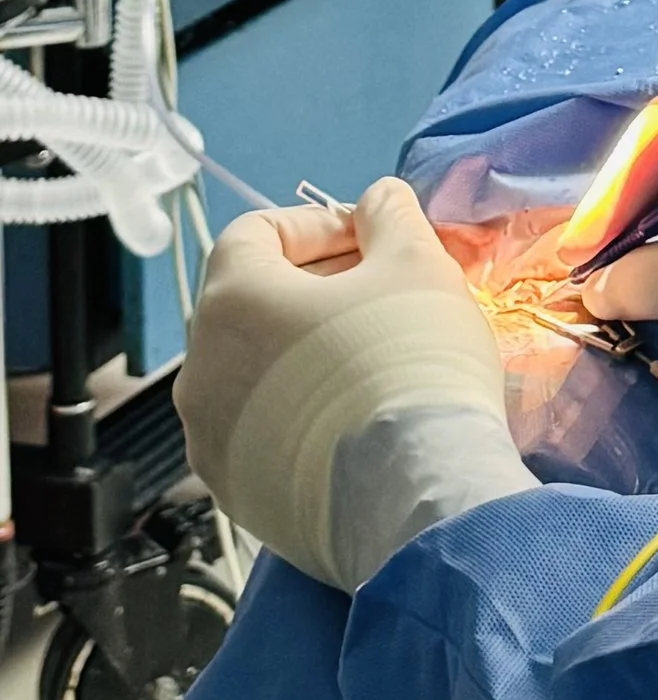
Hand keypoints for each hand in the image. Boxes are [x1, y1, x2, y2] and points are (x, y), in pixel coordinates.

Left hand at [177, 179, 530, 588]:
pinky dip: (304, 416)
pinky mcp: (237, 497)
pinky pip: (264, 436)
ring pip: (255, 374)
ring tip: (377, 362)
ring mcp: (210, 442)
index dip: (317, 225)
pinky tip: (362, 423)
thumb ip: (389, 216)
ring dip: (307, 355)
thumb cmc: (411, 361)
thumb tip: (377, 202)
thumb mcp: (416, 263)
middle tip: (385, 296)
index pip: (254, 233)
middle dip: (317, 290)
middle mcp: (199, 370)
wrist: (416, 495)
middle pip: (253, 305)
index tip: (372, 240)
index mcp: (231, 301)